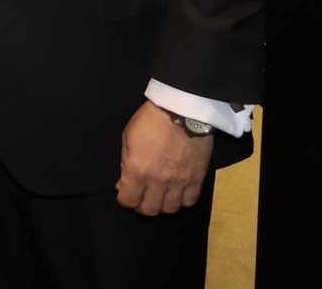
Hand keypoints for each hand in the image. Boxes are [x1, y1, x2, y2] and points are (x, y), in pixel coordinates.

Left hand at [116, 101, 212, 215]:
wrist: (182, 110)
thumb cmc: (150, 121)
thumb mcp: (128, 138)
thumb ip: (125, 164)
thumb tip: (123, 184)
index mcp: (137, 171)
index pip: (128, 200)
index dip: (124, 200)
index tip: (124, 195)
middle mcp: (158, 182)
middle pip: (149, 210)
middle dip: (141, 206)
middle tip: (141, 196)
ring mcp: (180, 182)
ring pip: (170, 209)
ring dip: (162, 205)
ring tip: (160, 196)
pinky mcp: (197, 179)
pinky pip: (190, 201)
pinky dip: (182, 201)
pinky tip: (177, 193)